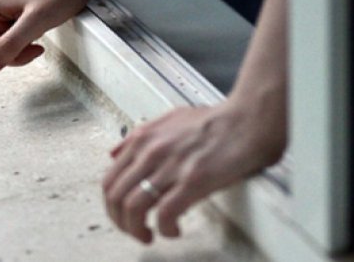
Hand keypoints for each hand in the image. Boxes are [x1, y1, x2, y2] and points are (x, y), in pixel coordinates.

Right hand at [0, 0, 98, 71]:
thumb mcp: (35, 22)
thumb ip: (11, 44)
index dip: (16, 56)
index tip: (36, 45)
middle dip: (21, 48)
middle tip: (38, 30)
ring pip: (7, 45)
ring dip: (26, 42)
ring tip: (39, 22)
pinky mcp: (9, 11)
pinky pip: (14, 36)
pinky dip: (29, 35)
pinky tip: (38, 21)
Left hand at [102, 92, 285, 243]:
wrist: (244, 122)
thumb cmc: (213, 121)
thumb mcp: (168, 119)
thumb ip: (139, 136)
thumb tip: (115, 153)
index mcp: (142, 138)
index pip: (109, 179)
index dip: (112, 205)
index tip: (122, 215)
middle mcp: (150, 151)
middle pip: (115, 197)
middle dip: (120, 221)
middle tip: (133, 230)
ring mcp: (170, 167)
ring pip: (133, 208)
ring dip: (137, 230)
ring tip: (150, 235)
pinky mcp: (192, 181)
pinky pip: (164, 214)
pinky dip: (165, 229)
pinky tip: (174, 230)